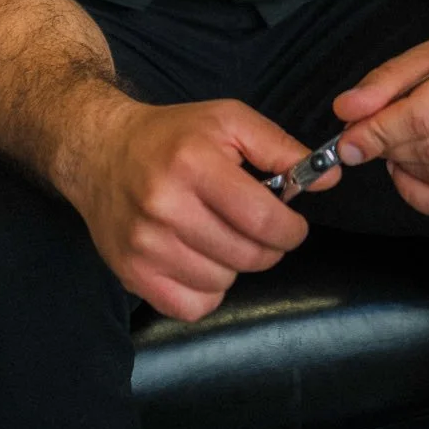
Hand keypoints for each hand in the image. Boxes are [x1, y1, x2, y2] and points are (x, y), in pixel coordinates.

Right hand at [67, 96, 335, 321]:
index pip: (263, 220)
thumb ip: (281, 148)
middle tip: (259, 229)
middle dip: (268, 247)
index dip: (291, 230)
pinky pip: (191, 307)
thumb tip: (329, 178)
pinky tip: (202, 260)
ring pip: (223, 282)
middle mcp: (166, 207)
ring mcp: (145, 245)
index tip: (291, 224)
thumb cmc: (173, 135)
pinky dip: (207, 291)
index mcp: (194, 164)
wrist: (100, 151)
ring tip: (222, 237)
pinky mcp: (131, 273)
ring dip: (235, 265)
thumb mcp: (229, 121)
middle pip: (247, 256)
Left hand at [332, 26, 428, 221]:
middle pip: (428, 151)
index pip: (421, 118)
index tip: (347, 143)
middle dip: (388, 148)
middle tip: (371, 139)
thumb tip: (347, 112)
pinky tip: (411, 174)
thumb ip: (385, 82)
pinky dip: (422, 196)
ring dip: (405, 168)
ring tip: (399, 147)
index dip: (377, 134)